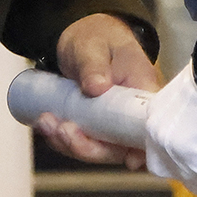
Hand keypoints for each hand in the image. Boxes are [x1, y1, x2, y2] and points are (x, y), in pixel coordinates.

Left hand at [34, 13, 162, 170]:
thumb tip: (97, 87)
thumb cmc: (97, 37)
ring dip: (70, 144)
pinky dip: (62, 139)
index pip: (150, 129)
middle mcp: (131, 114)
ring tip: (46, 122)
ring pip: (98, 149)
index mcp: (143, 92)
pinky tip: (46, 125)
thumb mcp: (94, 46)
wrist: (81, 37)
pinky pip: (82, 142)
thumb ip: (95, 64)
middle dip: (89, 147)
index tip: (129, 160)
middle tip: (63, 129)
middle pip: (120, 147)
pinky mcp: (95, 126)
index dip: (143, 149)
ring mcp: (112, 123)